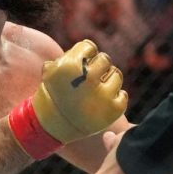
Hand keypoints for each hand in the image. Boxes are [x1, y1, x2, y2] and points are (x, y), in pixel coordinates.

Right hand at [9, 39, 128, 158]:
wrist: (51, 127)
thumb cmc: (51, 96)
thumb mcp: (50, 73)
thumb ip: (67, 56)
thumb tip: (87, 46)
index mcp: (71, 65)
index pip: (89, 46)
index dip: (85, 55)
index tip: (81, 65)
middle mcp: (88, 78)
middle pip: (105, 59)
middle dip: (98, 67)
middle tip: (91, 78)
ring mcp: (102, 95)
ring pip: (116, 75)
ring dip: (108, 80)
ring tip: (97, 91)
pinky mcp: (113, 109)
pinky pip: (122, 95)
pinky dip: (115, 98)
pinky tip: (103, 103)